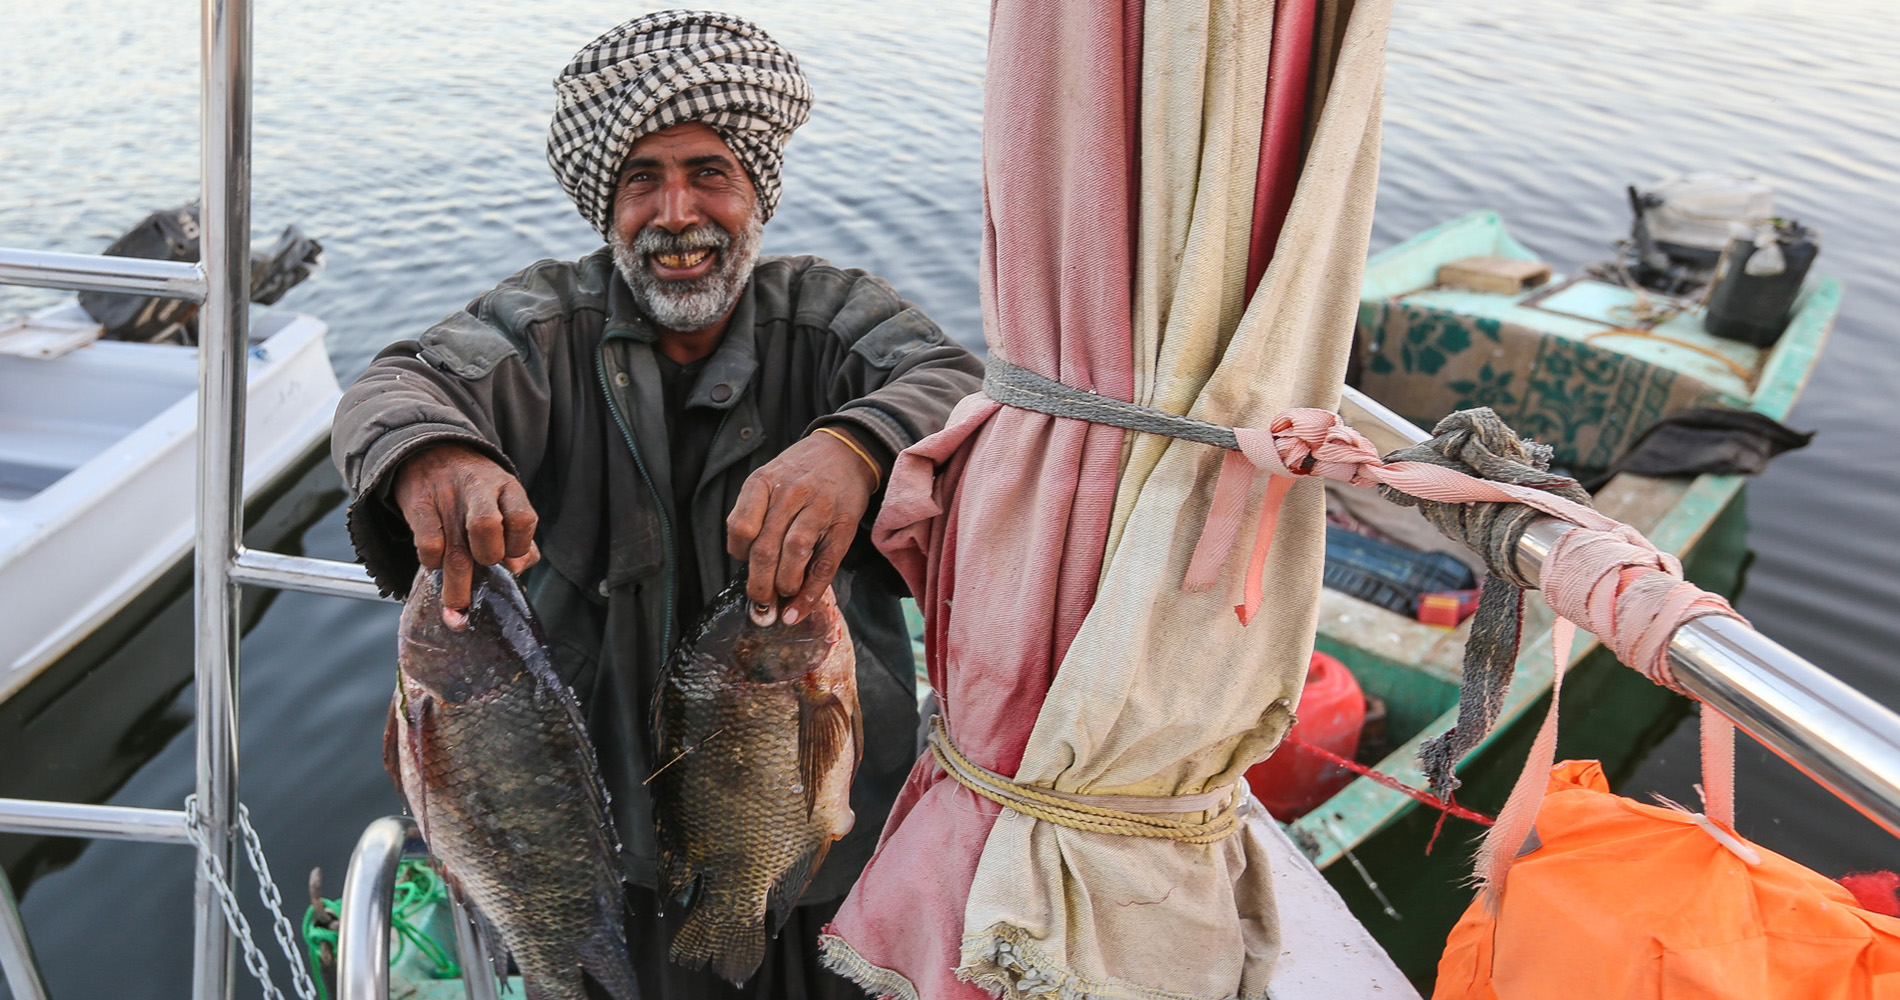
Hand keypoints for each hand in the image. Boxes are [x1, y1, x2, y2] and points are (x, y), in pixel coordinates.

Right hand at [392, 443, 539, 614]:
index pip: (523, 520)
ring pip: (455, 547)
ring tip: (457, 608)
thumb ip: (519, 537)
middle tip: (482, 569)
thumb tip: (520, 568)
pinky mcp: (418, 505)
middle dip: (486, 559)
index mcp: (507, 487)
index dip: (518, 547)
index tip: (510, 560)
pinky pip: (427, 545)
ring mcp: (445, 497)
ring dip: (457, 586)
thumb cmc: (476, 489)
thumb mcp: (505, 501)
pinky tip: (435, 565)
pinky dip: (432, 562)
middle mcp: (478, 489)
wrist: (431, 450)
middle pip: (486, 528)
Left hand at [726, 429, 878, 624]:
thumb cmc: (800, 473)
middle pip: (766, 547)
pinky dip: (810, 593)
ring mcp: (819, 508)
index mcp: (764, 481)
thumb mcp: (769, 477)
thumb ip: (755, 513)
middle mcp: (790, 493)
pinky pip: (824, 565)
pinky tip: (798, 608)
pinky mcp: (843, 525)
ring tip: (780, 598)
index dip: (738, 552)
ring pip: (794, 554)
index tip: (744, 561)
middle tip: (759, 601)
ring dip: (783, 585)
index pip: (740, 526)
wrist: (845, 453)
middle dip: (759, 584)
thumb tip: (746, 563)